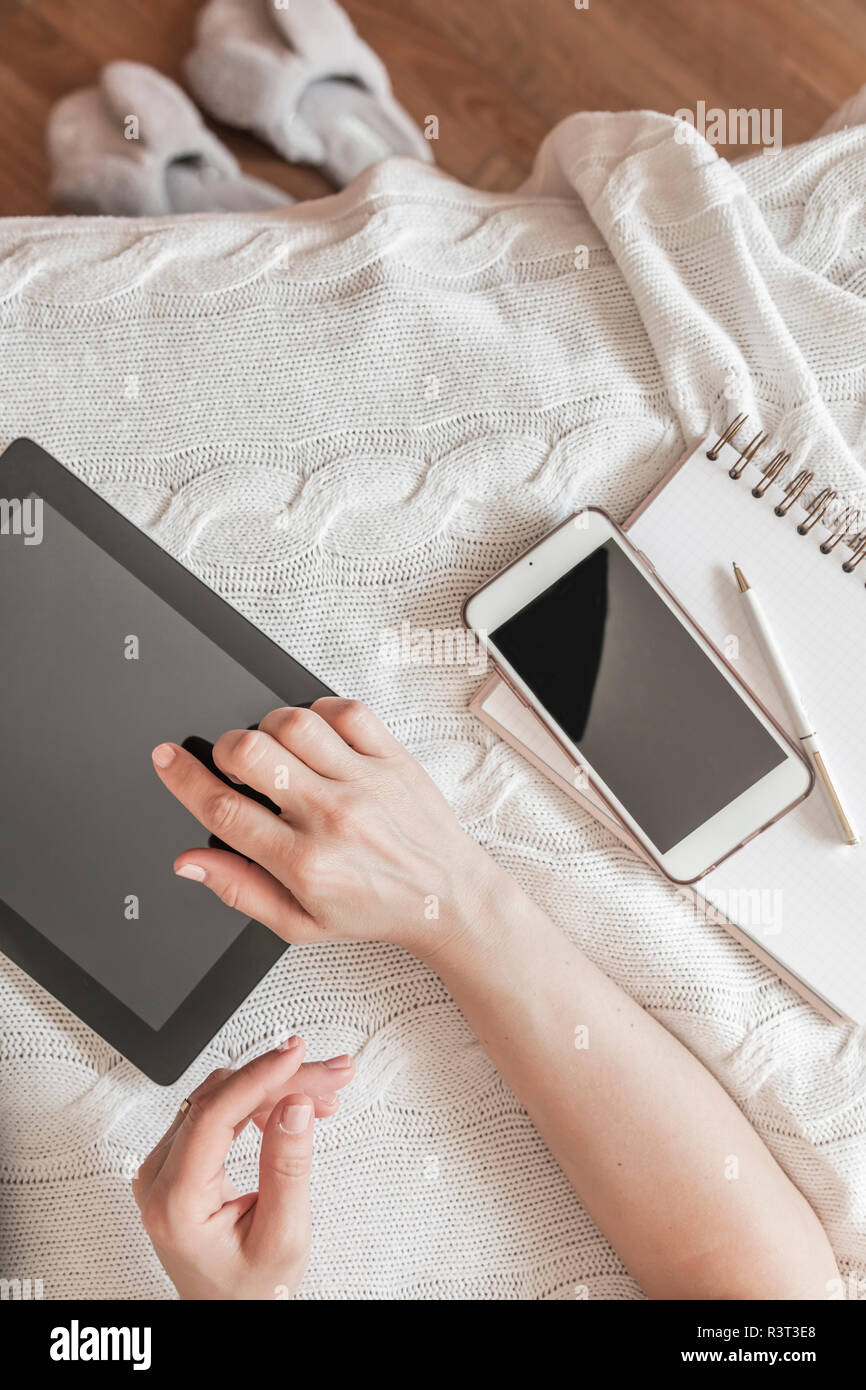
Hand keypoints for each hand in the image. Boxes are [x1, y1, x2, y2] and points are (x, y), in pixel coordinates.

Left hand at [132, 1037, 354, 1299]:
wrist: (231, 1311)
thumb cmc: (250, 1290)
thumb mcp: (282, 1236)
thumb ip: (287, 1168)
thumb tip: (294, 1105)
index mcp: (174, 1202)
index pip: (213, 1115)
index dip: (259, 1077)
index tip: (296, 1056)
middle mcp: (158, 1177)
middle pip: (221, 1098)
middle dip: (282, 1080)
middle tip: (331, 1073)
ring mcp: (165, 1165)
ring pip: (223, 1097)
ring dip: (276, 1088)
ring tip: (324, 1093)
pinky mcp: (181, 1159)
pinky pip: (221, 1110)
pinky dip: (262, 1102)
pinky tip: (296, 1105)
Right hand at [151, 697, 506, 957]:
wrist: (446, 898)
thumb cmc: (374, 909)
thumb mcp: (298, 923)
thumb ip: (238, 890)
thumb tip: (189, 862)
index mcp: (305, 864)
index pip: (224, 809)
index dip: (182, 779)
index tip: (166, 758)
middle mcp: (333, 818)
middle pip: (251, 753)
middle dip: (226, 750)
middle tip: (233, 764)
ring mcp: (366, 783)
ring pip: (293, 722)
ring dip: (269, 728)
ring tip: (277, 753)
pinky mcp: (394, 758)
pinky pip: (346, 711)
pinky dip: (320, 713)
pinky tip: (317, 738)